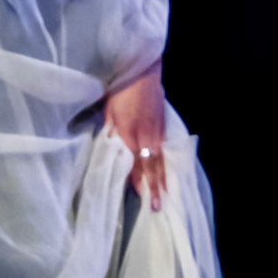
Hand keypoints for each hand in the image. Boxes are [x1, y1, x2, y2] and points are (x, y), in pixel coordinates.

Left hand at [105, 62, 165, 210]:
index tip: (139, 195)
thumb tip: (110, 150)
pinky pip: (165, 150)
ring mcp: (157, 130)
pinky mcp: (163, 126)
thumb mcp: (109, 111)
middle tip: (157, 207)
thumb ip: (111, 131)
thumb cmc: (121, 90)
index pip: (133, 160)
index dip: (136, 179)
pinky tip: (168, 175)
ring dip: (163, 180)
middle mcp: (146, 134)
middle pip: (151, 165)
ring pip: (161, 159)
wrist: (143, 71)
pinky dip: (166, 165)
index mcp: (130, 131)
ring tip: (165, 197)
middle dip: (154, 187)